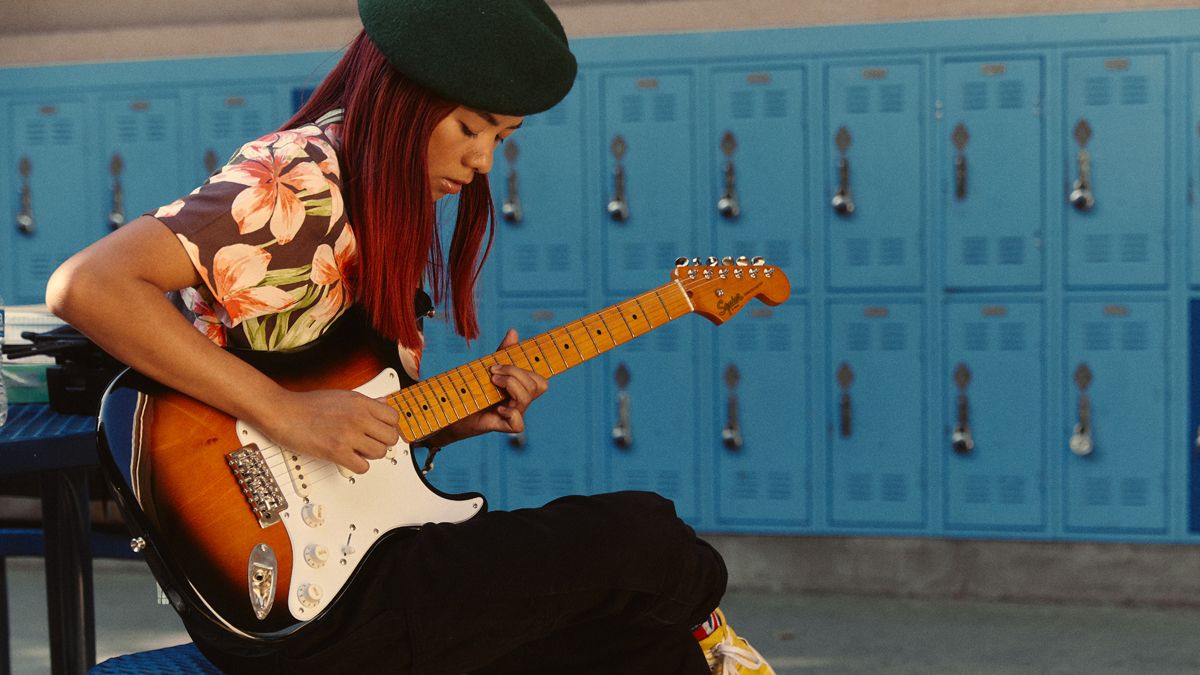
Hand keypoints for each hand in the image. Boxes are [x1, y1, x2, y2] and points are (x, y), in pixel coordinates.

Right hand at [257, 388, 399, 473]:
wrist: (283, 412)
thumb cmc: (308, 405)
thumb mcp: (343, 396)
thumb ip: (366, 401)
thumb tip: (383, 402)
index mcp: (361, 402)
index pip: (394, 418)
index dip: (389, 427)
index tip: (381, 431)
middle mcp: (358, 417)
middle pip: (391, 437)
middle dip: (382, 442)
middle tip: (370, 443)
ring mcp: (348, 435)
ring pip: (380, 453)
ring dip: (370, 455)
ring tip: (358, 450)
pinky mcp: (337, 451)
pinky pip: (363, 466)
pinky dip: (357, 466)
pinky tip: (348, 458)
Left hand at [433, 328, 549, 444]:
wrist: (452, 409)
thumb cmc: (473, 390)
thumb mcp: (488, 368)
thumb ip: (503, 353)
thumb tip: (514, 331)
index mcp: (521, 388)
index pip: (540, 380)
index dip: (535, 368)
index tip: (512, 360)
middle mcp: (521, 401)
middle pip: (538, 385)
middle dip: (516, 372)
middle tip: (494, 371)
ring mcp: (513, 414)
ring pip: (527, 398)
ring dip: (510, 383)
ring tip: (492, 381)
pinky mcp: (502, 426)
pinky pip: (518, 424)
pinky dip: (511, 412)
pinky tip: (498, 408)